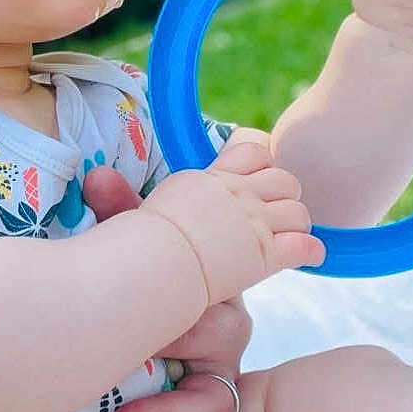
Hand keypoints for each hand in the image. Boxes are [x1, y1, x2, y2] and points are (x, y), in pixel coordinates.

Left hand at [83, 131, 298, 411]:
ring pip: (215, 392)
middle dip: (175, 334)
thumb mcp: (128, 244)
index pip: (214, 270)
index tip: (146, 284)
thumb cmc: (142, 278)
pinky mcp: (203, 410)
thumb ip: (118, 212)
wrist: (133, 319)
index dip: (190, 273)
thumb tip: (98, 176)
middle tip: (132, 349)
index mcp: (205, 277)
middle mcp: (219, 324)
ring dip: (172, 408)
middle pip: (220, 328)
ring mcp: (214, 372)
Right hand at [141, 140, 321, 304]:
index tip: (257, 179)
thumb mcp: (160, 198)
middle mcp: (240, 194)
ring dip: (297, 225)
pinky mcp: (265, 254)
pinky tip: (303, 257)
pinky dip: (310, 252)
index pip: (255, 150)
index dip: (263, 164)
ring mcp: (255, 223)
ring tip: (286, 237)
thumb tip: (103, 178)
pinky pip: (305, 245)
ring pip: (300, 212)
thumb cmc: (149, 236)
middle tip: (273, 214)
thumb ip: (168, 188)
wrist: (158, 260)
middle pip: (286, 180)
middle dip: (285, 196)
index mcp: (217, 177)